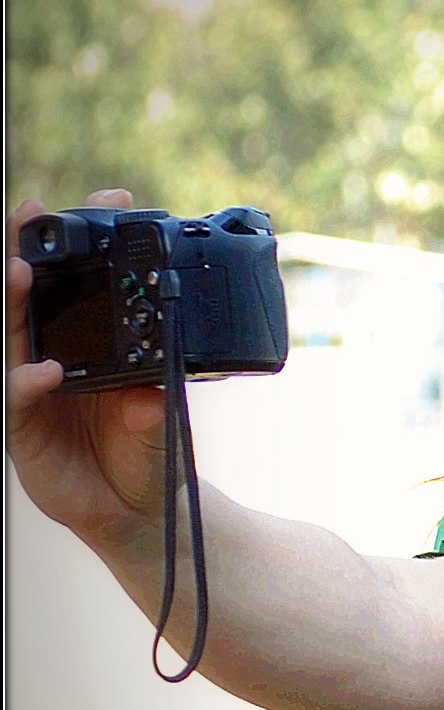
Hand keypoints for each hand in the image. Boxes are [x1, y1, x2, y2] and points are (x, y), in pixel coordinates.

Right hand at [7, 190, 168, 544]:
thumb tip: (152, 391)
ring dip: (12, 303)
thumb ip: (157, 396)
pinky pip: (17, 400)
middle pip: (28, 297)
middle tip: (28, 214)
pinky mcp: (22, 430)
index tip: (108, 201)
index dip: (82, 243)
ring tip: (18, 273)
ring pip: (9, 337)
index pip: (76, 284)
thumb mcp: (163, 413)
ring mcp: (31, 391)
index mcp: (83, 344)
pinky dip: (28, 382)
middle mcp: (49, 357)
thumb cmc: (146, 448)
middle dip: (24, 253)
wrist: (140, 508)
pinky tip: (42, 370)